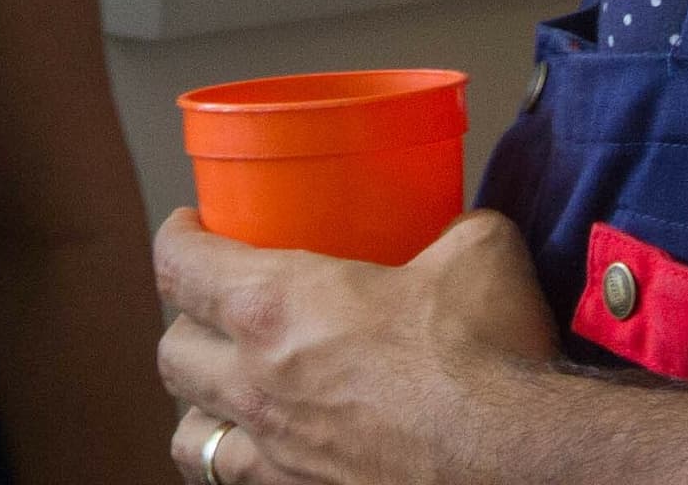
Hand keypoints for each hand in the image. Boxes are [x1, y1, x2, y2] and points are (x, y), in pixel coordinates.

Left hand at [156, 210, 558, 484]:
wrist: (515, 461)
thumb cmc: (485, 356)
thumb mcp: (476, 252)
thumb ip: (452, 231)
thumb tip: (459, 229)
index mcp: (276, 307)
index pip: (179, 264)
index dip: (176, 237)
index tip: (189, 226)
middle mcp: (257, 384)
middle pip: (172, 353)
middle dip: (184, 326)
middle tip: (214, 310)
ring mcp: (275, 456)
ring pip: (189, 438)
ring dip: (202, 411)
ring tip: (226, 396)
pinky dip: (243, 469)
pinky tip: (270, 456)